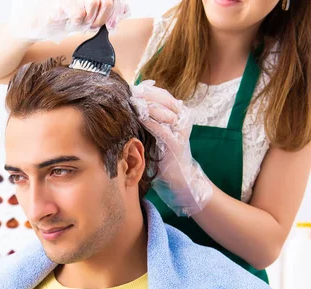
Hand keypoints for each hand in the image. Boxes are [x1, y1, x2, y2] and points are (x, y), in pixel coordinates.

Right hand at [7, 0, 130, 42]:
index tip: (112, 23)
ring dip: (90, 20)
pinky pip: (79, 14)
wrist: (37, 25)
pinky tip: (70, 23)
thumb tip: (125, 11)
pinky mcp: (62, 2)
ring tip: (81, 24)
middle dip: (104, 17)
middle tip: (93, 25)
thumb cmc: (61, 19)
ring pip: (94, 4)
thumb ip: (105, 13)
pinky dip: (77, 24)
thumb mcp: (87, 17)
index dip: (116, 10)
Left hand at [130, 80, 213, 216]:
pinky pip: (163, 130)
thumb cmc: (164, 151)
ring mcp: (181, 131)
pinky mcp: (177, 144)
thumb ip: (151, 115)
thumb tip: (134, 98)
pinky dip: (151, 123)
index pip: (164, 95)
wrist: (179, 175)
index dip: (147, 90)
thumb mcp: (158, 129)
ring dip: (147, 107)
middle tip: (130, 93)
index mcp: (180, 113)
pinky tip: (139, 118)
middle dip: (146, 95)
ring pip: (165, 113)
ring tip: (132, 103)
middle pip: (165, 100)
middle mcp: (183, 119)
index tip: (131, 87)